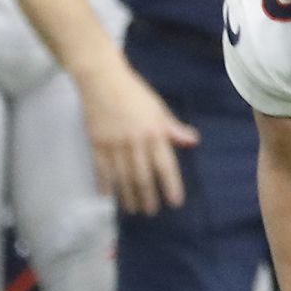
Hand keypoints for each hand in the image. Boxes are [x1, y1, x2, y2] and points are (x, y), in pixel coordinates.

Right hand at [78, 56, 198, 214]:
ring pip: (122, 177)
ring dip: (128, 195)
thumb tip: (193, 141)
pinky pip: (101, 169)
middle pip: (142, 176)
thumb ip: (173, 129)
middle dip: (148, 196)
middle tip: (152, 211)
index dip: (170, 185)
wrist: (101, 79)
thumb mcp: (158, 109)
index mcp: (154, 132)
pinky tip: (108, 195)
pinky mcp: (96, 142)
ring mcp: (113, 143)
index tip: (175, 202)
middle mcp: (134, 141)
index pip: (165, 165)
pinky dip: (105, 183)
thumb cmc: (134, 93)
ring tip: (134, 208)